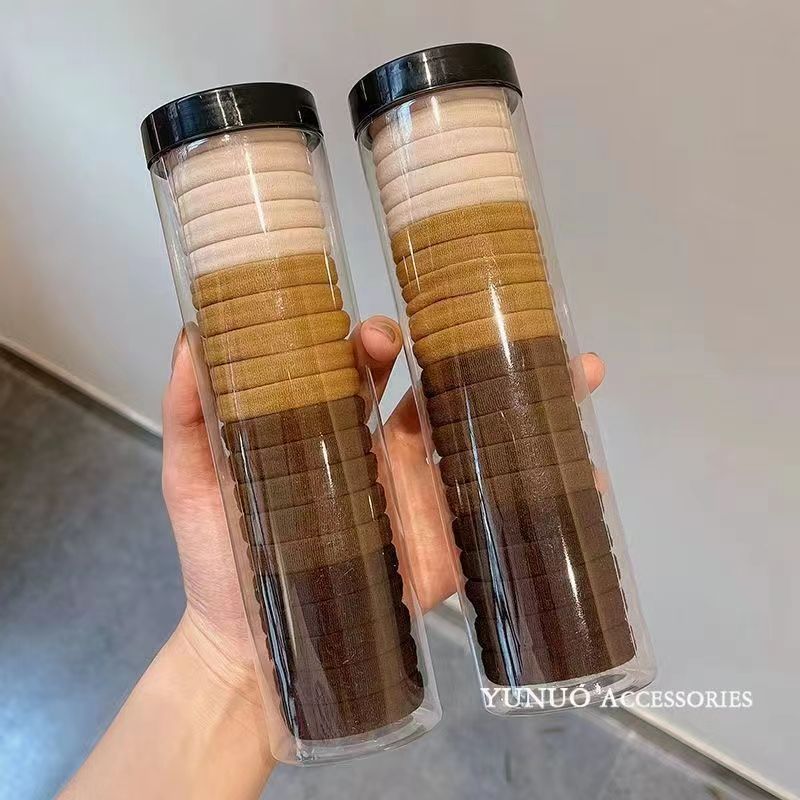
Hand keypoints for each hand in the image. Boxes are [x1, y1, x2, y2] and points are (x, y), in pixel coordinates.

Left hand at [162, 318, 605, 682]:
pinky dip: (548, 489)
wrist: (251, 652)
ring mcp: (422, 499)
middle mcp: (386, 454)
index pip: (366, 371)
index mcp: (335, 428)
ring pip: (482, 439)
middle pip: (439, 390)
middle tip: (506, 330)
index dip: (377, 345)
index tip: (382, 334)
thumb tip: (192, 337)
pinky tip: (587, 467)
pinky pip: (499, 512)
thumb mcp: (193, 480)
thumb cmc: (221, 559)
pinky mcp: (446, 548)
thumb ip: (191, 414)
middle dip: (475, 354)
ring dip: (532, 403)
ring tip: (578, 372)